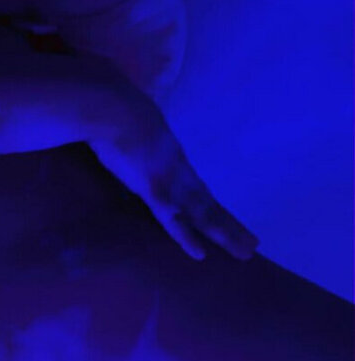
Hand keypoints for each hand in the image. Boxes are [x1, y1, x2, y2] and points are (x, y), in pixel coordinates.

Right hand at [85, 95, 258, 260]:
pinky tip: (200, 254)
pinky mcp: (153, 188)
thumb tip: (134, 150)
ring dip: (223, 234)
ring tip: (245, 251)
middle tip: (252, 244)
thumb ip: (139, 140)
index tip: (228, 219)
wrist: (108, 106)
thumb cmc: (114, 109)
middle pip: (208, 202)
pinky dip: (185, 237)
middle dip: (229, 224)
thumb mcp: (133, 127)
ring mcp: (168, 179)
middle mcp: (178, 168)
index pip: (195, 186)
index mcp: (171, 154)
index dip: (211, 204)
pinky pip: (171, 219)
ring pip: (201, 213)